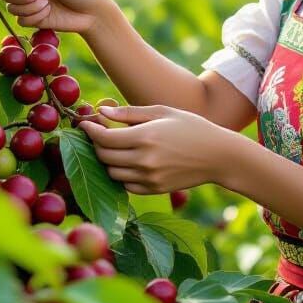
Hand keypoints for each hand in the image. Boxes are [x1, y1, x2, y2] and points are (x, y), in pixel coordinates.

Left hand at [77, 105, 232, 193]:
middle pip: (103, 156)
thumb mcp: (162, 112)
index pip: (104, 138)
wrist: (218, 155)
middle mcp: (144, 160)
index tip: (84, 124)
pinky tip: (127, 161)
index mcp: (145, 136)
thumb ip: (130, 113)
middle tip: (98, 134)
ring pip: (111, 172)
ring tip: (113, 147)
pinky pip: (125, 184)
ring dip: (107, 160)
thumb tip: (102, 112)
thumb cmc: (191, 126)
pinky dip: (120, 174)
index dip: (90, 131)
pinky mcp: (153, 190)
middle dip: (96, 144)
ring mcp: (149, 178)